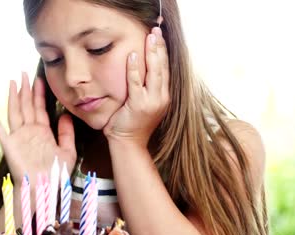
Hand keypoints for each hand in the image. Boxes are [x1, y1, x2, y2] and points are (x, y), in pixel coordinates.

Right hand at [0, 72, 76, 185]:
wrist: (44, 190)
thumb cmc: (56, 175)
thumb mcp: (67, 151)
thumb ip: (67, 133)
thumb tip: (67, 114)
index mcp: (43, 132)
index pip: (40, 108)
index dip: (39, 94)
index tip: (40, 79)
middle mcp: (30, 132)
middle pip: (27, 106)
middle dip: (26, 89)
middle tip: (25, 73)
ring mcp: (18, 137)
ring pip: (15, 112)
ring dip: (14, 97)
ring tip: (13, 82)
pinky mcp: (9, 145)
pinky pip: (0, 129)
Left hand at [103, 27, 169, 146]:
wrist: (129, 144)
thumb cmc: (133, 125)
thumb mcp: (144, 105)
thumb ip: (146, 90)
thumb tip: (141, 72)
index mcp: (164, 97)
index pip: (165, 70)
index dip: (163, 52)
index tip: (160, 37)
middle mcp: (162, 98)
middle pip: (162, 67)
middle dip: (160, 47)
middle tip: (156, 31)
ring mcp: (152, 102)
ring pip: (154, 72)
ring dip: (152, 53)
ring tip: (150, 37)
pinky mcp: (139, 105)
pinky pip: (136, 83)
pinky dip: (134, 69)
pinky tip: (132, 55)